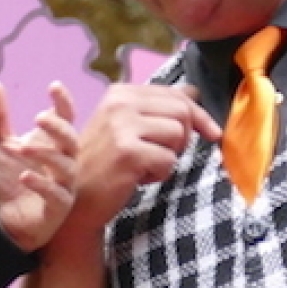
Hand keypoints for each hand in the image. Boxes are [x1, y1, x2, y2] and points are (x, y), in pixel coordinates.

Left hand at [0, 80, 79, 252]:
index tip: (53, 86)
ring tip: (22, 147)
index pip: (66, 118)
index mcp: (52, 143)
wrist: (3, 217)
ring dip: (46, 155)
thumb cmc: (8, 178)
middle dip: (58, 128)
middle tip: (38, 118)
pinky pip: (57, 195)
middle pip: (71, 140)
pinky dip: (42, 185)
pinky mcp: (58, 208)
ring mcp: (63, 185)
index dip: (63, 103)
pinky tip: (25, 176)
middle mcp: (63, 162)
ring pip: (67, 166)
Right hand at [65, 83, 220, 235]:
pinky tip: (137, 177)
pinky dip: (159, 174)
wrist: (75, 197)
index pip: (176, 94)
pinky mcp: (128, 152)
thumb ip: (158, 107)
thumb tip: (193, 90)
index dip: (199, 115)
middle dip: (184, 137)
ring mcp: (122, 126)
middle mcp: (119, 103)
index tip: (212, 133)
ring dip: (169, 156)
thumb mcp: (127, 126)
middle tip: (163, 154)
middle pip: (182, 111)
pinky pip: (169, 160)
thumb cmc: (104, 163)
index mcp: (120, 92)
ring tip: (144, 164)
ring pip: (179, 134)